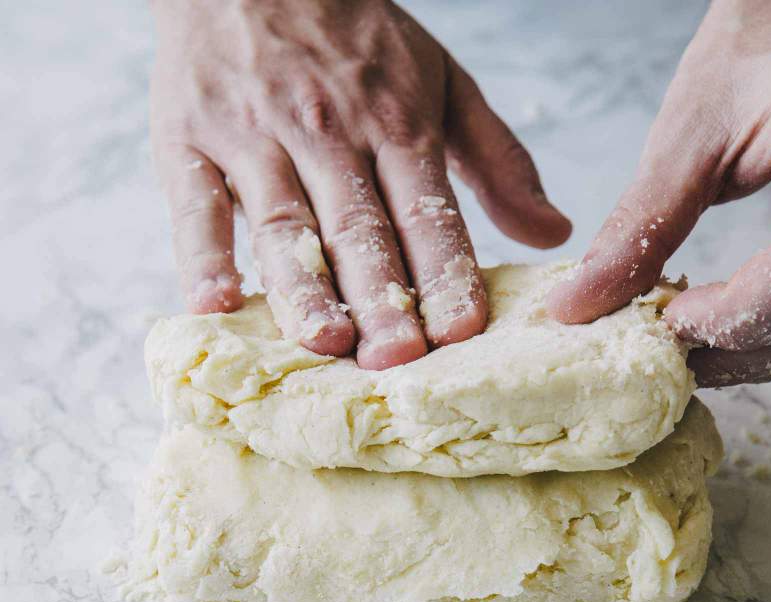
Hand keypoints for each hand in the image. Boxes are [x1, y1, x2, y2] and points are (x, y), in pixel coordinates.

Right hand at [150, 0, 569, 368]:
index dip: (443, 272)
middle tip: (397, 360)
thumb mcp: (441, 82)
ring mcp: (254, 138)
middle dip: (380, 298)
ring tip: (324, 342)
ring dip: (303, 287)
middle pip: (357, 229)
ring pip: (282, 224)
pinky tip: (214, 306)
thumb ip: (497, 160)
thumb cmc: (353, 38)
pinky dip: (200, 255)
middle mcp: (327, 133)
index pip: (425, 213)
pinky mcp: (187, 141)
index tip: (461, 330)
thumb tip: (551, 233)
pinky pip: (194, 205)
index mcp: (395, 124)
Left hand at [547, 0, 770, 386]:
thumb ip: (643, 225)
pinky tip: (723, 317)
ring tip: (689, 340)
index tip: (672, 320)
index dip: (737, 313)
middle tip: (669, 353)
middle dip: (740, 347)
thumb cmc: (758, 48)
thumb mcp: (695, 133)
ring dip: (756, 347)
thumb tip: (576, 306)